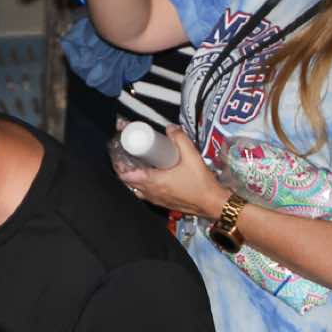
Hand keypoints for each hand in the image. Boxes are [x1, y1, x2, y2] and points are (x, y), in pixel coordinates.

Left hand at [111, 119, 225, 218]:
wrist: (212, 203)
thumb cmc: (201, 184)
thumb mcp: (192, 156)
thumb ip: (180, 139)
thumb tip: (170, 128)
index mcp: (153, 182)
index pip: (126, 175)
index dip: (120, 164)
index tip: (120, 153)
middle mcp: (151, 192)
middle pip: (128, 181)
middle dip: (125, 168)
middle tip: (127, 155)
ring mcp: (155, 199)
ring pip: (136, 188)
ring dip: (134, 177)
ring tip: (138, 165)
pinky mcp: (162, 203)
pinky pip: (145, 193)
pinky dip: (143, 184)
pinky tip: (152, 176)